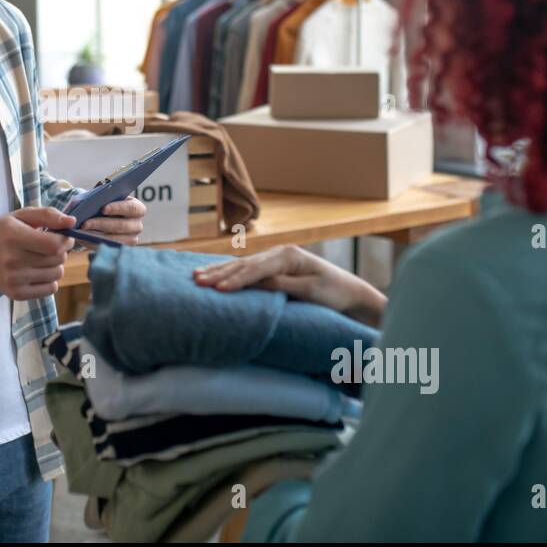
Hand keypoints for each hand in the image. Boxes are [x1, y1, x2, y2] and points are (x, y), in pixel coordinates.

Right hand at [0, 206, 75, 300]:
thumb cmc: (2, 232)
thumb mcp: (21, 216)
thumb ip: (48, 215)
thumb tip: (72, 222)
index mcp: (13, 236)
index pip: (54, 245)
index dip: (66, 240)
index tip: (64, 237)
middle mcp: (11, 260)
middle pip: (57, 259)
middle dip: (61, 251)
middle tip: (50, 246)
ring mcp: (13, 280)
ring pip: (57, 274)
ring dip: (56, 265)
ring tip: (42, 258)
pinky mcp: (16, 294)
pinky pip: (50, 289)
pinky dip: (50, 280)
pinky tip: (38, 271)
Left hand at [79, 195, 146, 244]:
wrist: (102, 219)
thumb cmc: (103, 205)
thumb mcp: (103, 198)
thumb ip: (99, 197)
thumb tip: (87, 201)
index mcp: (137, 209)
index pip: (132, 208)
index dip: (118, 208)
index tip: (102, 209)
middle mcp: (137, 225)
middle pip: (121, 225)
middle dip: (101, 224)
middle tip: (84, 223)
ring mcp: (131, 240)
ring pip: (114, 239)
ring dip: (95, 235)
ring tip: (81, 232)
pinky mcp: (121, 249)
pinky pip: (107, 248)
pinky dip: (93, 243)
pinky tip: (82, 239)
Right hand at [191, 244, 386, 326]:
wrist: (350, 292)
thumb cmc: (334, 293)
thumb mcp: (311, 291)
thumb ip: (283, 285)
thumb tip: (256, 283)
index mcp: (289, 256)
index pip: (256, 270)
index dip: (236, 280)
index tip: (217, 289)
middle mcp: (279, 253)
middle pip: (244, 264)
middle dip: (219, 273)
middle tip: (197, 282)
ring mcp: (275, 258)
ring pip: (241, 265)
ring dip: (219, 271)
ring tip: (196, 276)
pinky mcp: (273, 267)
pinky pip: (246, 269)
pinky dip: (228, 271)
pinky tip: (212, 272)